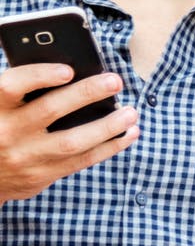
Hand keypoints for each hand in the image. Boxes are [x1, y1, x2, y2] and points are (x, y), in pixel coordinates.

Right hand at [0, 64, 137, 201]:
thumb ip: (23, 91)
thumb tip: (71, 70)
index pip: (12, 86)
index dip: (40, 75)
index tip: (68, 70)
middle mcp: (6, 132)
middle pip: (50, 110)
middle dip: (86, 94)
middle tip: (115, 81)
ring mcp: (24, 157)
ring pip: (72, 141)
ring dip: (107, 126)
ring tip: (131, 112)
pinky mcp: (41, 175)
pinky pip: (82, 161)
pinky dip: (109, 147)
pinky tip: (128, 134)